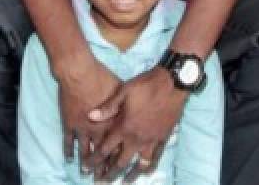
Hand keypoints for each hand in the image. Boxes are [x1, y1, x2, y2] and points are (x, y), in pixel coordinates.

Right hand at [55, 55, 120, 174]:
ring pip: (85, 151)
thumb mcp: (121, 91)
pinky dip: (69, 151)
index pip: (118, 147)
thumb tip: (135, 113)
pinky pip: (69, 141)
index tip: (118, 171)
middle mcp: (99, 130)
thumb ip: (126, 106)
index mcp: (114, 123)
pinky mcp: (70, 123)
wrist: (79, 72)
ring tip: (86, 174)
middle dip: (103, 169)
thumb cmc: (102, 77)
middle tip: (102, 180)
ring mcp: (83, 128)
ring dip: (86, 163)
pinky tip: (69, 159)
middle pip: (102, 154)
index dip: (118, 160)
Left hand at [86, 66, 186, 180]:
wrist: (171, 83)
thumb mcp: (123, 92)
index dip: (94, 160)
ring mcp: (151, 140)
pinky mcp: (163, 138)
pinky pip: (156, 158)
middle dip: (108, 173)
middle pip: (120, 162)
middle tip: (100, 182)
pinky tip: (146, 172)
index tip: (86, 168)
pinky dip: (150, 167)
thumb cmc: (145, 85)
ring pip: (139, 164)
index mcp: (124, 127)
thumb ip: (107, 107)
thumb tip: (90, 116)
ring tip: (124, 183)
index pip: (105, 149)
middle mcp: (136, 138)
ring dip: (130, 175)